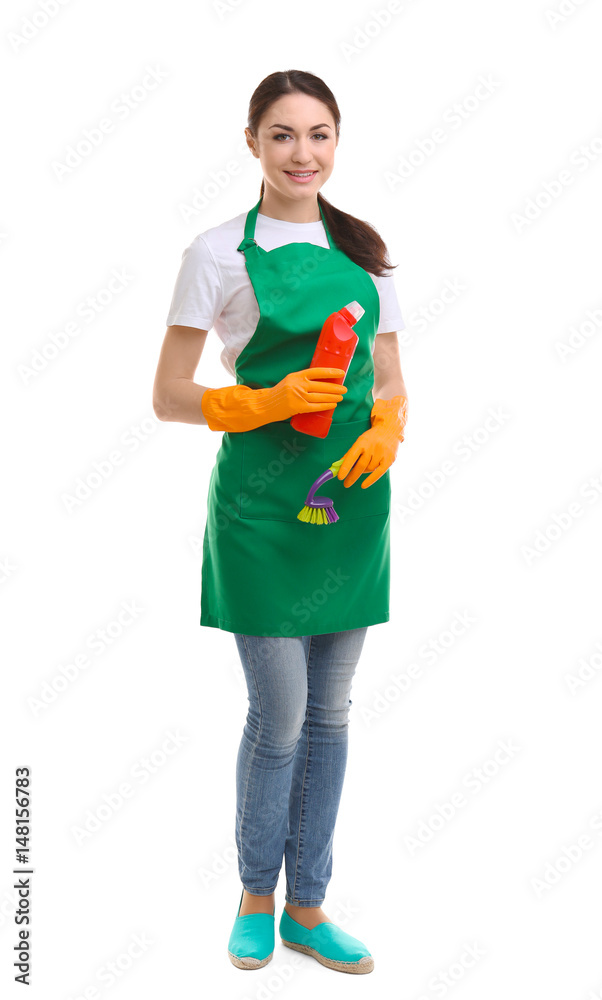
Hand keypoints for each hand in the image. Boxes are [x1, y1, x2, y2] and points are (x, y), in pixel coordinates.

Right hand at [201, 368, 346, 431]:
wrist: (266, 404)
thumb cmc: (280, 393)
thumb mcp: (290, 381)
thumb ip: (303, 381)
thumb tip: (321, 381)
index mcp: (296, 375)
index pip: (317, 371)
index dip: (330, 371)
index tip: (341, 372)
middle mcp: (297, 384)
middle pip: (321, 385)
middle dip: (336, 387)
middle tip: (344, 388)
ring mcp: (298, 396)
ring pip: (321, 396)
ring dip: (333, 397)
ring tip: (341, 397)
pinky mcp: (298, 407)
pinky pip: (316, 406)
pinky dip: (326, 405)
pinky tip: (333, 405)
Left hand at [337, 395, 407, 488]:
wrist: (390, 430)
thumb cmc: (372, 438)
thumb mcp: (360, 442)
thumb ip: (350, 454)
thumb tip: (338, 467)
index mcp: (362, 441)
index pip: (352, 456)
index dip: (345, 467)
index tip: (340, 477)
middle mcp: (372, 447)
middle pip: (360, 465)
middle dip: (352, 476)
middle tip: (346, 484)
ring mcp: (382, 453)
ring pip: (369, 469)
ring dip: (364, 472)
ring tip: (363, 469)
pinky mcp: (390, 459)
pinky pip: (379, 473)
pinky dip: (371, 480)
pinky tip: (363, 485)